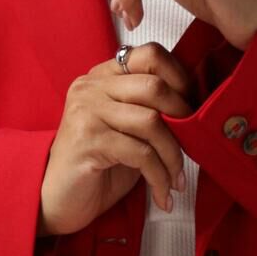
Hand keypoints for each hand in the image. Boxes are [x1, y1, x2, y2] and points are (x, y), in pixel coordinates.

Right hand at [39, 42, 197, 236]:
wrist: (60, 201)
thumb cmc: (99, 168)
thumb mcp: (128, 131)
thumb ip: (152, 111)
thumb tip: (196, 112)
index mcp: (104, 77)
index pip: (151, 54)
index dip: (181, 79)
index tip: (193, 112)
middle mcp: (92, 87)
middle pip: (155, 85)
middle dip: (182, 119)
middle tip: (191, 147)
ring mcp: (87, 111)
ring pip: (151, 121)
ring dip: (173, 156)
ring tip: (176, 180)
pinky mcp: (87, 140)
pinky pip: (140, 153)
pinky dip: (159, 177)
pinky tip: (162, 194)